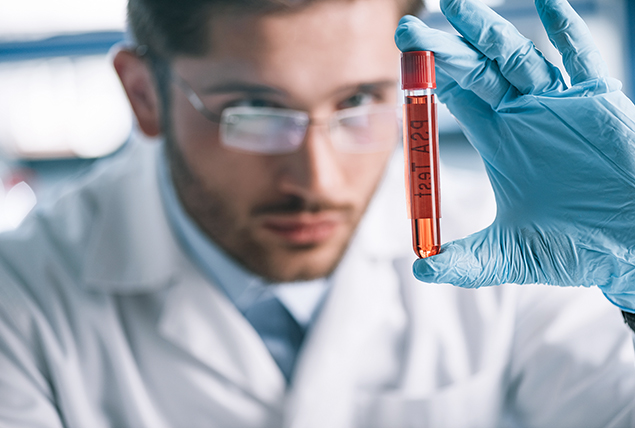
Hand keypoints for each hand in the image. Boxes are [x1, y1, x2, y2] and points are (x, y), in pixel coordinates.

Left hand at [394, 0, 634, 310]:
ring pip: (517, 56)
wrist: (631, 249)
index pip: (455, 96)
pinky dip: (566, 30)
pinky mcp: (598, 101)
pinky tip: (546, 3)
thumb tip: (419, 268)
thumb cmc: (574, 249)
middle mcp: (523, 114)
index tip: (401, 57)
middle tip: (409, 30)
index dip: (428, 77)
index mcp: (499, 140)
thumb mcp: (509, 255)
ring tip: (455, 7)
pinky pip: (580, 58)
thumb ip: (464, 262)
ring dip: (487, 31)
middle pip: (475, 70)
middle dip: (443, 49)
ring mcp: (559, 103)